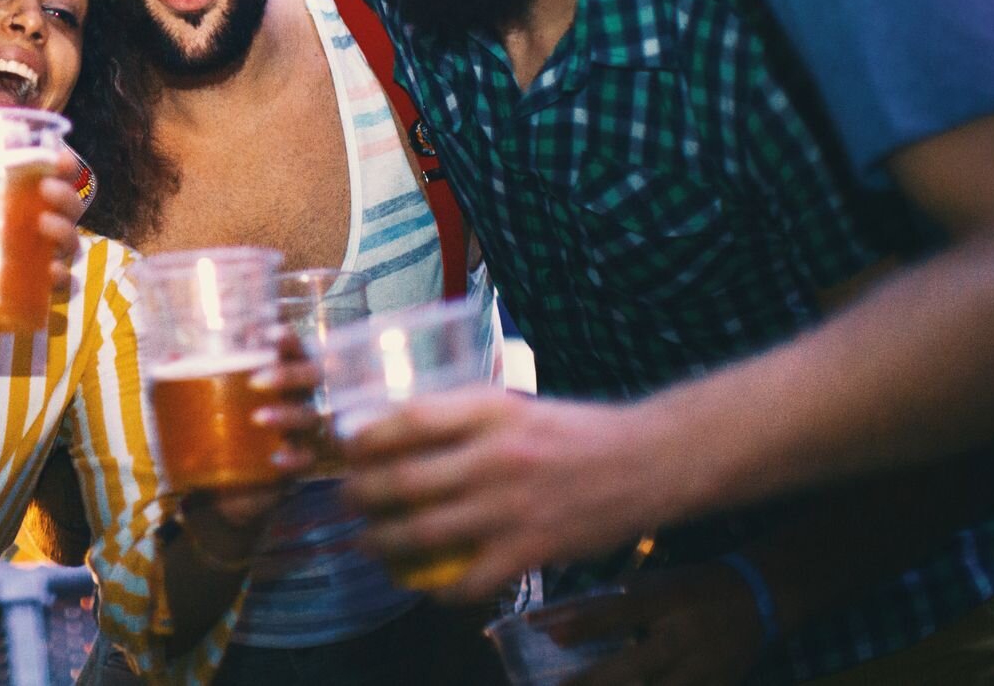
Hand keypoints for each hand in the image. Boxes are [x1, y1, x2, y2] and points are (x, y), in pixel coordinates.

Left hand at [0, 171, 82, 295]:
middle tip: (46, 188)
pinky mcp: (42, 289)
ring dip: (64, 229)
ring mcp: (44, 259)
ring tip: (44, 223)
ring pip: (71, 240)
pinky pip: (65, 283)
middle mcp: (42, 226)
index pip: (53, 178)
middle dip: (65, 194)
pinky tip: (52, 271)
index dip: (64, 165)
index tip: (61, 157)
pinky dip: (64, 276)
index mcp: (24, 201)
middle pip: (70, 207)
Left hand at [182, 330, 326, 547]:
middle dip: (288, 374)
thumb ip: (186, 380)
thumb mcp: (202, 402)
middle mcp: (296, 398)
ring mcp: (301, 431)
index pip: (292, 350)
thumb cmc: (220, 429)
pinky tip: (277, 458)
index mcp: (279, 376)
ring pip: (309, 417)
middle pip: (308, 378)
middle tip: (257, 379)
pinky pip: (307, 459)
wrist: (225, 488)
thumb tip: (168, 359)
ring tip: (258, 418)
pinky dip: (295, 457)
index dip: (287, 339)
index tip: (267, 333)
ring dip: (287, 414)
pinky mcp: (299, 463)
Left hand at [340, 387, 668, 599]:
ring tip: (368, 544)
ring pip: (423, 533)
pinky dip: (439, 588)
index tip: (345, 448)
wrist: (649, 460)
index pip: (409, 420)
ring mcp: (511, 507)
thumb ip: (461, 416)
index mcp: (490, 411)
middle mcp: (495, 457)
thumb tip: (396, 427)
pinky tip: (426, 584)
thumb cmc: (575, 430)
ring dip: (383, 543)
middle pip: (403, 480)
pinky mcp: (531, 549)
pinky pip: (467, 579)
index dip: (366, 437)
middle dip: (360, 496)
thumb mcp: (514, 405)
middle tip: (344, 501)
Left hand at [536, 563, 765, 685]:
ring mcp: (706, 668)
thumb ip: (606, 603)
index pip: (623, 611)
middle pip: (637, 665)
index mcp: (668, 599)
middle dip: (595, 681)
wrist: (757, 598)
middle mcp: (687, 636)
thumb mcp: (650, 584)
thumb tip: (549, 623)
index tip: (553, 637)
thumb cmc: (686, 588)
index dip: (587, 625)